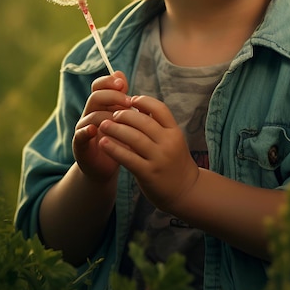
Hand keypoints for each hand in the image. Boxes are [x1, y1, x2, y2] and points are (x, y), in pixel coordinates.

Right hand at [73, 71, 131, 182]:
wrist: (107, 166)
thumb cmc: (118, 139)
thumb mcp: (124, 118)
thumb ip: (123, 97)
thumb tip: (120, 73)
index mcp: (101, 105)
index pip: (99, 86)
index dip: (109, 82)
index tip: (123, 84)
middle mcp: (90, 113)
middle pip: (96, 96)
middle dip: (113, 96)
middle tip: (129, 102)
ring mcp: (83, 129)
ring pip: (92, 115)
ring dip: (107, 115)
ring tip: (121, 121)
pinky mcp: (80, 145)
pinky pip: (80, 134)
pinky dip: (86, 131)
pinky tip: (94, 130)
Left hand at [99, 95, 199, 212]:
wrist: (185, 190)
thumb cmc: (174, 161)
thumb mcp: (173, 140)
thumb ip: (158, 125)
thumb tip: (139, 105)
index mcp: (174, 132)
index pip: (160, 109)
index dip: (144, 101)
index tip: (131, 99)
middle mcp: (168, 143)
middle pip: (143, 122)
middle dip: (125, 115)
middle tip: (113, 114)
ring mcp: (159, 158)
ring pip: (134, 138)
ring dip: (116, 129)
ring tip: (103, 125)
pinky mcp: (148, 173)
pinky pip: (128, 158)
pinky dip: (114, 149)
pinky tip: (103, 143)